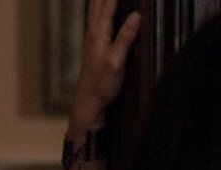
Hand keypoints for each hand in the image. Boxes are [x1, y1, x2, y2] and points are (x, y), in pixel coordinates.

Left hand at [70, 0, 140, 130]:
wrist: (87, 104)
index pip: (107, 4)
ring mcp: (91, 40)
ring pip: (94, 10)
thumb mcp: (116, 62)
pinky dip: (98, 8)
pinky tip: (100, 9)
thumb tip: (137, 14)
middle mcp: (92, 34)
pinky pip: (95, 19)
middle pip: (97, 4)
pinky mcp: (93, 47)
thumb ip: (125, 38)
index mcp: (98, 35)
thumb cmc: (101, 85)